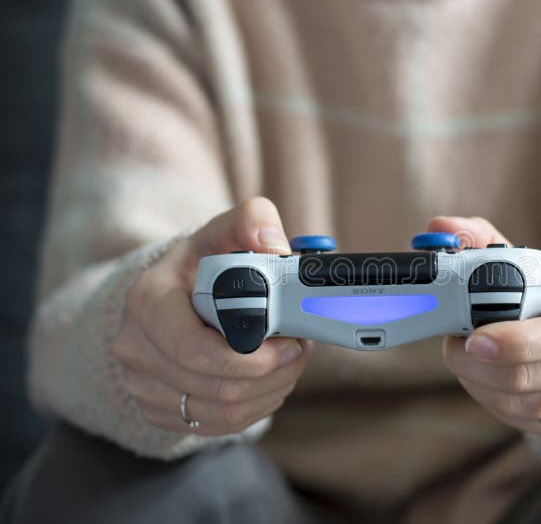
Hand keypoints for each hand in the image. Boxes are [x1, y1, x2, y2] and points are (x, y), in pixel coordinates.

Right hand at [113, 197, 311, 435]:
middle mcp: (135, 348)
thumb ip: (252, 222)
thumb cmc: (203, 263)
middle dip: (273, 375)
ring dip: (270, 392)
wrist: (173, 294)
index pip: (195, 351)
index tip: (289, 343)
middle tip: (299, 352)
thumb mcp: (225, 231)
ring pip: (222, 411)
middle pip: (217, 387)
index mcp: (147, 301)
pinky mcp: (159, 410)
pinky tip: (269, 382)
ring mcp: (143, 384)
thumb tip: (274, 245)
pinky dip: (255, 408)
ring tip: (289, 364)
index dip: (251, 359)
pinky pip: (217, 425)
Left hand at [429, 216, 540, 439]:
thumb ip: (485, 242)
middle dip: (480, 365)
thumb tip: (439, 227)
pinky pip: (530, 423)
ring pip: (529, 405)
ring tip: (465, 361)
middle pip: (537, 374)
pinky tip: (483, 381)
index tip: (472, 339)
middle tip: (454, 347)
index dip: (515, 341)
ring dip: (481, 385)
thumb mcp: (539, 264)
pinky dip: (496, 403)